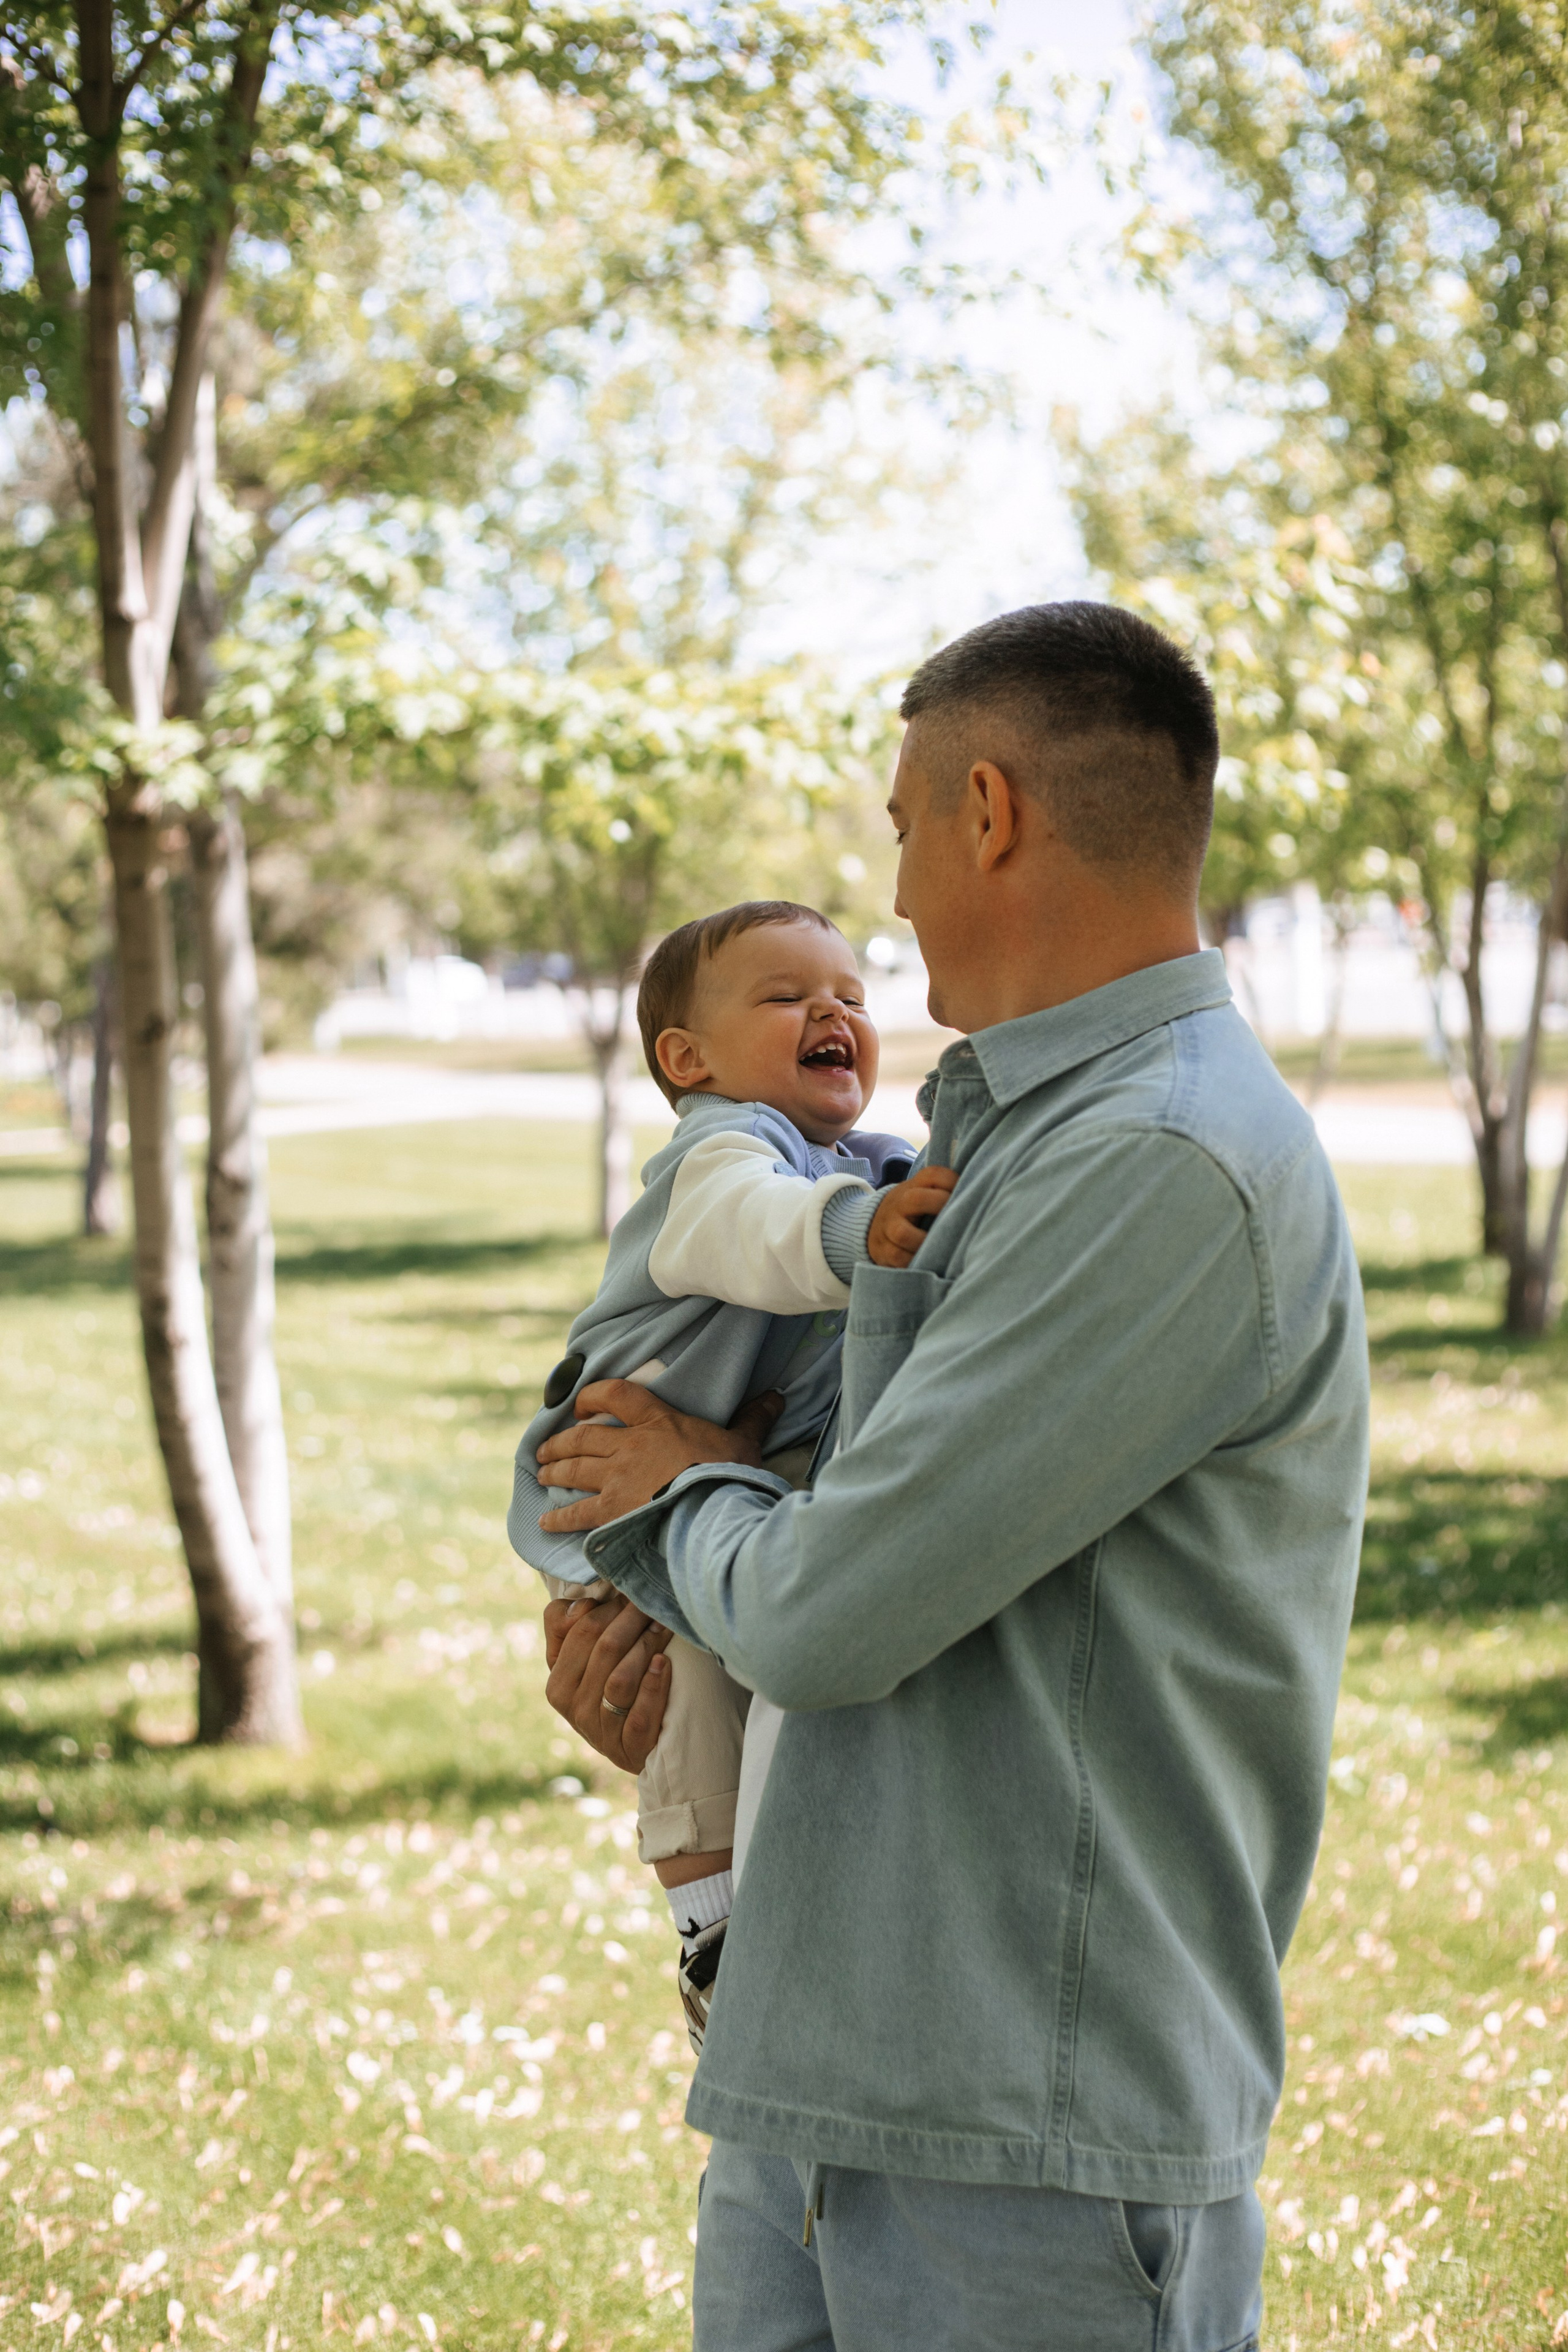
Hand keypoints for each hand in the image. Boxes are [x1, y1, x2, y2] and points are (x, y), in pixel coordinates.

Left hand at [536, 1380, 783, 1533]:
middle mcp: (628, 1447)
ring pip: (573, 1469)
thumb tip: (776, 1396)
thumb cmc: (728, 1475)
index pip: (616, 1395)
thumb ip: (753, 1419)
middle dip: (561, 1441)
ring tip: (541, 1472)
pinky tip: (545, 1520)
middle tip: (545, 1447)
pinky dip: (558, 1516)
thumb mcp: (743, 1442)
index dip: (593, 1395)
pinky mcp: (610, 1512)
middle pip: (583, 1436)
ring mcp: (615, 1479)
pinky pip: (576, 1512)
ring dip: (554, 1470)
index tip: (580, 1403)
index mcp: (657, 1423)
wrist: (711, 1513)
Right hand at [543, 1591, 672, 1773]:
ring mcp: (601, 1732)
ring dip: (646, 1647)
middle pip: (604, 1650)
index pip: (580, 1632)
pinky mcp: (630, 1749)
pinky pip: (640, 1715)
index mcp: (558, 1684)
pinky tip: (664, 1664)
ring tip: (665, 1627)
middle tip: (655, 1603)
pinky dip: (653, 1687)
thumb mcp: (580, 1662)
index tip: (633, 1593)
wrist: (634, 1748)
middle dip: (632, 1620)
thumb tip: (583, 1604)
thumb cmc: (607, 1690)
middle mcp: (574, 1710)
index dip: (610, 1607)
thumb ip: (567, 1626)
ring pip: (620, 1681)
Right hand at [868, 1166, 957, 1267]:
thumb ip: (946, 1192)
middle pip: (916, 1199)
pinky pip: (899, 1257)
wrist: (875, 1225)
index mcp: (914, 1185)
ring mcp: (888, 1226)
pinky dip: (915, 1261)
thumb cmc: (914, 1211)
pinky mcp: (883, 1249)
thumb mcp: (924, 1193)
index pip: (933, 1175)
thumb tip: (981, 1196)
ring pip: (903, 1233)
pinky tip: (929, 1261)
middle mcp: (899, 1203)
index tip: (965, 1195)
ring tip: (943, 1248)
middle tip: (957, 1221)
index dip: (952, 1183)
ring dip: (925, 1242)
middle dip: (939, 1207)